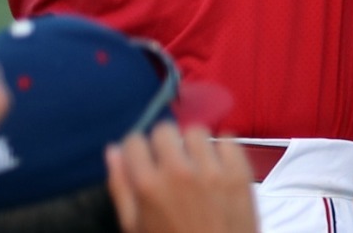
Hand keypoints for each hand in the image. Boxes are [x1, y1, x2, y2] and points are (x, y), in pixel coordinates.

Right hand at [107, 123, 257, 232]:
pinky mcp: (239, 174)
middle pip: (165, 130)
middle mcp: (178, 172)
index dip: (137, 151)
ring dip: (193, 145)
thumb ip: (121, 187)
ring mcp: (212, 171)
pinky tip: (217, 168)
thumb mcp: (135, 227)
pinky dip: (222, 150)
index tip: (144, 160)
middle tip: (170, 162)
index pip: (134, 140)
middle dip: (163, 144)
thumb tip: (113, 150)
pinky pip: (229, 140)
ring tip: (196, 165)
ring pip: (197, 132)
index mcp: (148, 186)